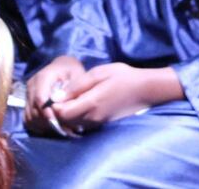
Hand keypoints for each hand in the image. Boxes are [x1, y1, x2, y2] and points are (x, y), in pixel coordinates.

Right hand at [25, 55, 86, 134]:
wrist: (62, 66)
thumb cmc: (72, 72)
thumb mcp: (77, 76)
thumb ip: (70, 90)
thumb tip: (60, 104)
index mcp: (43, 77)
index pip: (40, 99)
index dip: (48, 113)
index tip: (60, 124)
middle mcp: (32, 85)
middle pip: (34, 110)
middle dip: (48, 122)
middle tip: (65, 129)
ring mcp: (28, 93)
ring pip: (30, 116)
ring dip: (43, 125)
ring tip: (60, 128)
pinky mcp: (28, 101)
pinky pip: (28, 118)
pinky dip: (38, 125)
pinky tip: (51, 126)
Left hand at [52, 63, 182, 131]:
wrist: (146, 90)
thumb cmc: (122, 77)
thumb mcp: (98, 74)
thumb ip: (76, 86)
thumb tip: (56, 96)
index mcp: (91, 103)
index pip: (61, 113)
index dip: (52, 105)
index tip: (51, 93)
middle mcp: (93, 118)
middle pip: (64, 121)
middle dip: (56, 110)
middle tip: (57, 95)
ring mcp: (98, 123)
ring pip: (72, 123)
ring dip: (65, 113)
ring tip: (67, 97)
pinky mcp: (102, 124)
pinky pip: (82, 123)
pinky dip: (75, 116)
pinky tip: (78, 102)